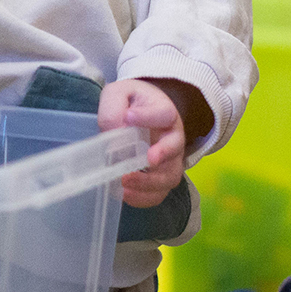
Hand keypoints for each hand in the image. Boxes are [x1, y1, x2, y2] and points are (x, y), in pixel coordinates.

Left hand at [99, 79, 186, 207]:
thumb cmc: (131, 102)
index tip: (129, 117)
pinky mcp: (159, 179)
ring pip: (170, 177)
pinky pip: (158, 194)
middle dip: (161, 157)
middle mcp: (172, 138)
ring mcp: (169, 161)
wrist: (141, 113)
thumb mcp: (119, 94)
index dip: (149, 117)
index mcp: (165, 112)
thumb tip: (115, 131)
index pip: (164, 113)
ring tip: (125, 182)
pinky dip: (143, 198)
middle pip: (175, 150)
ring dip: (149, 183)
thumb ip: (115, 107)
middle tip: (143, 160)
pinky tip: (124, 193)